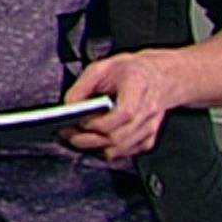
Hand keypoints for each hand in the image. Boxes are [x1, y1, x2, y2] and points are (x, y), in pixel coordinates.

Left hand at [60, 50, 182, 162]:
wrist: (156, 78)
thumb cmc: (126, 72)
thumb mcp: (100, 68)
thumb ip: (82, 87)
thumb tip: (68, 107)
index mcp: (139, 88)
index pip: (124, 114)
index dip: (98, 122)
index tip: (77, 121)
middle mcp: (148, 112)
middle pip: (117, 137)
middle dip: (87, 140)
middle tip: (66, 134)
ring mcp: (149, 129)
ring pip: (117, 150)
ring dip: (92, 148)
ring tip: (74, 138)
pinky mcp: (146, 141)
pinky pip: (121, 153)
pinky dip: (103, 150)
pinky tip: (91, 140)